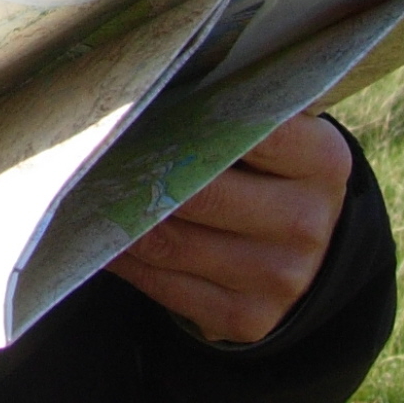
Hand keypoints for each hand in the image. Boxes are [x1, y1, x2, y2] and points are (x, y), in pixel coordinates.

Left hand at [107, 113, 350, 344]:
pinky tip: (100, 235)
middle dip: (138, 172)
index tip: (138, 105)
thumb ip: (232, 104)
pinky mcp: (248, 317)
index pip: (246, 128)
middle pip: (198, 192)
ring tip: (84, 191)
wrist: (306, 246)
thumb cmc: (269, 168)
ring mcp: (280, 276)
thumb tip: (152, 85)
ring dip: (119, 218)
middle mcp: (305, 221)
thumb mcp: (274, 130)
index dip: (185, 116)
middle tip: (90, 150)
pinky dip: (124, 259)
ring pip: (171, 242)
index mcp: (320, 160)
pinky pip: (163, 285)